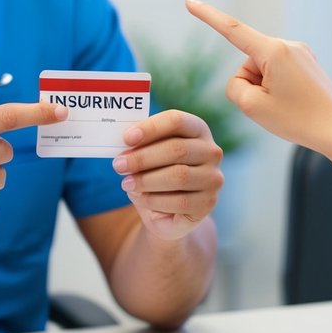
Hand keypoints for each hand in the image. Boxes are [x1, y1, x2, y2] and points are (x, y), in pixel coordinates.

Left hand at [113, 110, 223, 240]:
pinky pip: (180, 201)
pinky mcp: (208, 203)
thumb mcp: (148, 155)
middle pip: (177, 149)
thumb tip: (126, 143)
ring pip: (178, 176)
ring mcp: (213, 178)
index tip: (127, 138)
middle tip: (118, 165)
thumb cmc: (156, 174)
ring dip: (146, 180)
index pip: (176, 120)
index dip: (150, 128)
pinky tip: (140, 197)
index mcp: (197, 129)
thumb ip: (140, 145)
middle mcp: (211, 151)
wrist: (167, 211)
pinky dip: (154, 199)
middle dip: (143, 157)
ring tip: (126, 183)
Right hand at [186, 0, 331, 184]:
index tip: (189, 1)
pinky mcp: (308, 64)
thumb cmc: (298, 120)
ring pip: (263, 70)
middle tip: (273, 108)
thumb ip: (235, 87)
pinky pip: (279, 73)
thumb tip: (244, 78)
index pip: (231, 30)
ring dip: (265, 89)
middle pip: (248, 63)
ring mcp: (301, 54)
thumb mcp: (253, 107)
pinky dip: (278, 90)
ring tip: (287, 108)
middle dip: (250, 85)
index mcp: (274, 51)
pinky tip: (294, 105)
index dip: (207, 15)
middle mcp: (289, 45)